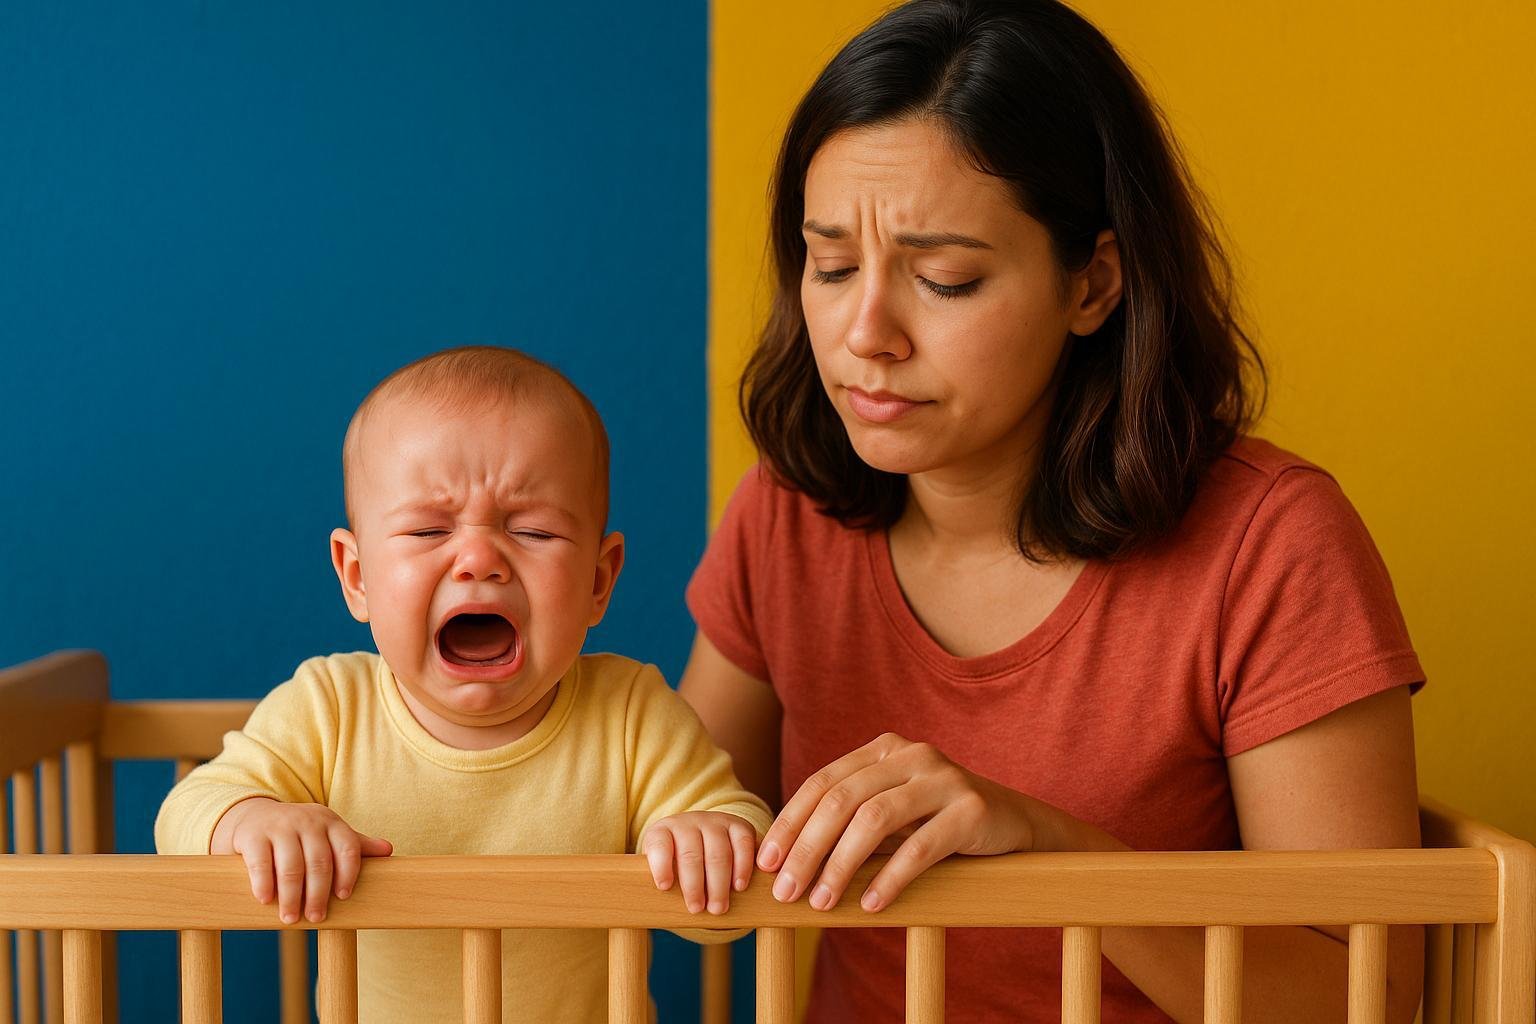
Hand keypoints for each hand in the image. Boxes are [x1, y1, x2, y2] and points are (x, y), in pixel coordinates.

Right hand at [210, 797, 392, 923]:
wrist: (255, 816)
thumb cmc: (299, 834)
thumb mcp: (328, 835)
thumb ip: (355, 845)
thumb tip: (389, 851)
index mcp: (331, 822)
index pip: (348, 847)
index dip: (348, 873)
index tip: (343, 897)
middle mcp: (308, 821)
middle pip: (319, 862)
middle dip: (318, 894)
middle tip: (316, 918)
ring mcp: (280, 827)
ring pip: (291, 866)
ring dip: (292, 896)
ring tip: (290, 918)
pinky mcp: (254, 836)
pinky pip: (261, 863)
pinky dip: (264, 884)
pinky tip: (266, 900)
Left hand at [640, 811, 757, 914]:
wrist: (704, 839)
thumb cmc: (678, 864)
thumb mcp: (664, 868)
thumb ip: (662, 882)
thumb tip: (657, 905)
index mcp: (663, 831)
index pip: (659, 845)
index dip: (660, 865)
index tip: (664, 887)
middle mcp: (688, 822)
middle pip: (691, 854)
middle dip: (694, 885)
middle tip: (696, 910)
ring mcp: (715, 821)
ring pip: (718, 852)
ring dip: (719, 884)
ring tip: (717, 908)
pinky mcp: (739, 825)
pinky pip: (743, 843)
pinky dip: (742, 867)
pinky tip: (739, 886)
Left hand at [755, 733, 1039, 912]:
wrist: (1011, 821)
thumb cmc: (935, 820)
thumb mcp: (890, 811)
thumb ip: (849, 820)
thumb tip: (786, 862)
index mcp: (882, 748)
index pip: (822, 782)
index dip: (790, 822)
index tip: (766, 862)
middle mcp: (910, 754)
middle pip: (842, 800)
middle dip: (807, 848)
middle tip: (786, 891)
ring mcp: (943, 778)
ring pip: (875, 820)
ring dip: (841, 865)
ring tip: (822, 903)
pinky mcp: (971, 808)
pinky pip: (921, 846)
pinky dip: (890, 877)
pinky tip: (871, 905)